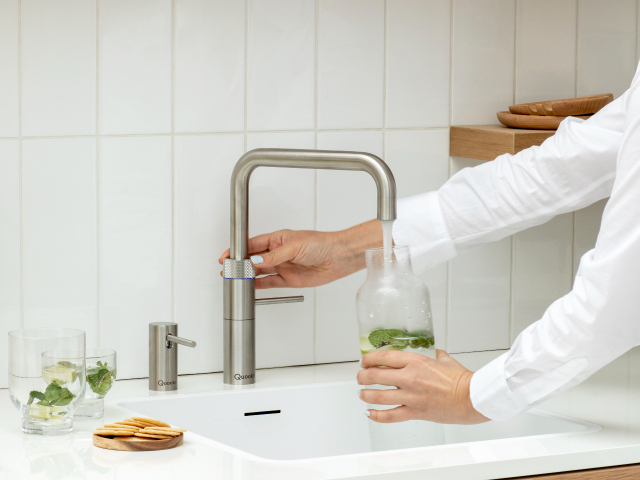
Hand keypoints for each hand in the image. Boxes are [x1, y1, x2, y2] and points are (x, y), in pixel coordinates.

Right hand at [219, 219, 382, 288]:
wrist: (338, 258)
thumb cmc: (321, 244)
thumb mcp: (295, 246)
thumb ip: (274, 256)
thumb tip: (257, 260)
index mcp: (278, 239)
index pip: (252, 244)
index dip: (238, 250)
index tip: (227, 256)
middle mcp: (278, 252)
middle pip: (253, 258)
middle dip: (240, 264)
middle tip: (228, 269)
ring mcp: (283, 266)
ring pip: (260, 271)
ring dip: (248, 274)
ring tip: (235, 278)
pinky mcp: (289, 279)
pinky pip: (270, 283)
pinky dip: (259, 285)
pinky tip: (249, 285)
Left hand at [357, 349, 488, 424]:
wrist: (472, 398)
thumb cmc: (462, 379)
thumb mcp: (446, 360)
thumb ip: (436, 356)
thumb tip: (435, 353)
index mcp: (416, 362)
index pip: (384, 357)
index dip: (369, 358)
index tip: (364, 360)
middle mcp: (410, 378)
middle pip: (376, 375)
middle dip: (363, 376)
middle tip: (360, 377)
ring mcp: (411, 396)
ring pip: (378, 396)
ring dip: (366, 394)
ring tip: (362, 393)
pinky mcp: (415, 413)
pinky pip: (390, 416)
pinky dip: (377, 416)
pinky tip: (370, 413)